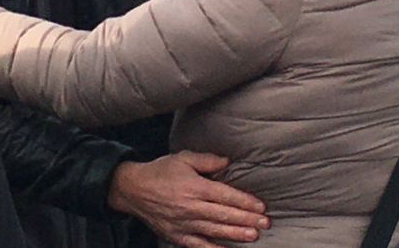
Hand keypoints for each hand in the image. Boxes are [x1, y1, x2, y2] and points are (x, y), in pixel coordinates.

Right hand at [108, 151, 268, 246]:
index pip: (225, 195)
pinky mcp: (177, 236)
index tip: (261, 206)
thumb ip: (207, 160)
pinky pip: (199, 246)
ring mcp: (184, 224)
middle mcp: (190, 207)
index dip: (245, 201)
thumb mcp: (183, 158)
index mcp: (194, 187)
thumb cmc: (160, 171)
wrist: (132, 190)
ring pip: (215, 231)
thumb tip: (228, 162)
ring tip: (254, 236)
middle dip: (247, 219)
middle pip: (224, 214)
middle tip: (265, 223)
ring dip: (236, 234)